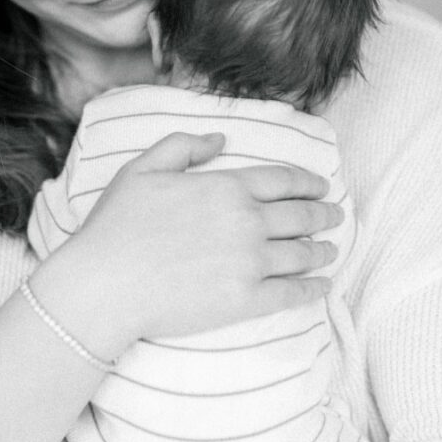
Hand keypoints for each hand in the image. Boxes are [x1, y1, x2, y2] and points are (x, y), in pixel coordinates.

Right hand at [30, 132, 341, 359]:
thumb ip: (183, 146)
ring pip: (303, 253)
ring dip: (323, 250)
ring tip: (331, 250)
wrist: (105, 285)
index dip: (309, 182)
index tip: (322, 187)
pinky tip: (322, 286)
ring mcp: (250, 262)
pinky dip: (313, 288)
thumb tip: (221, 141)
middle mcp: (246, 221)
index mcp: (225, 186)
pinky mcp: (246, 301)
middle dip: (324, 214)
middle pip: (301, 215)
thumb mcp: (142, 169)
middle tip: (336, 216)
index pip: (283, 180)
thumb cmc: (116, 226)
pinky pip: (293, 293)